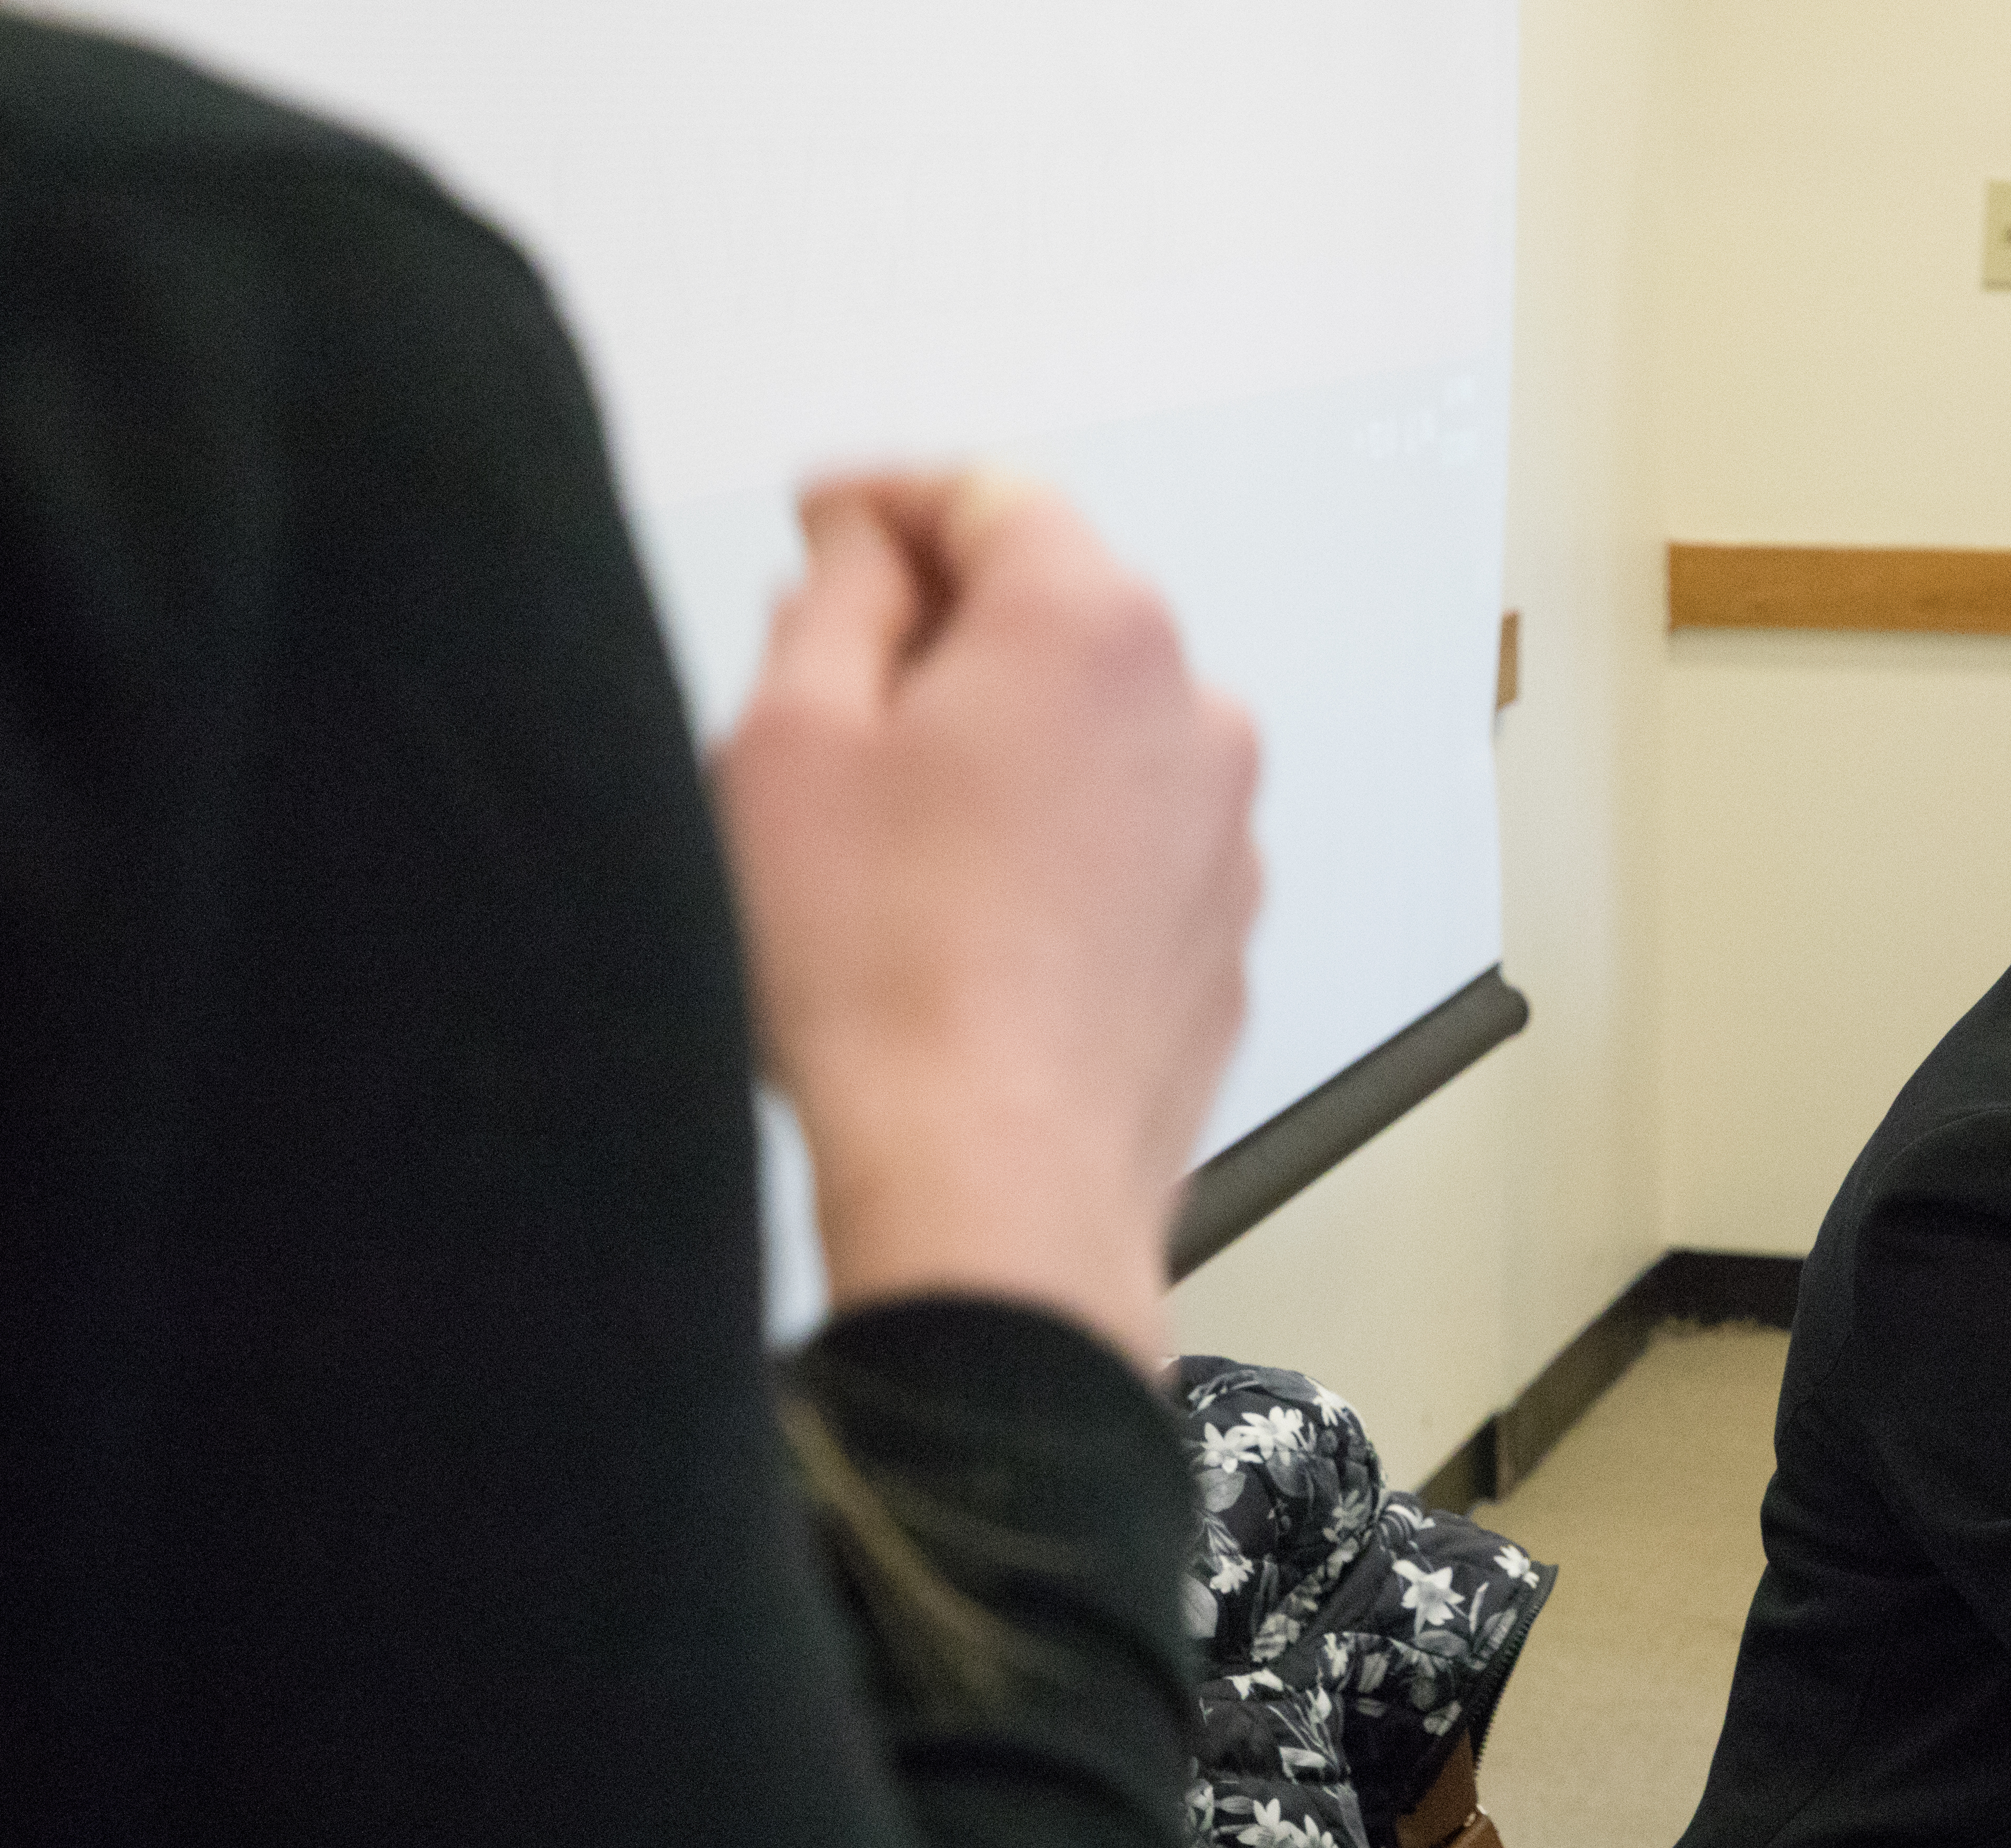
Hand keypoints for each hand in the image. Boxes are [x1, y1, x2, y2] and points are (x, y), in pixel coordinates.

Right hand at [711, 471, 1260, 1364]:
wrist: (990, 1190)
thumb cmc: (878, 977)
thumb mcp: (786, 739)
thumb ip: (832, 599)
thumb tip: (864, 550)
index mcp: (1092, 625)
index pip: (985, 494)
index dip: (881, 504)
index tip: (816, 528)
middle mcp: (1194, 712)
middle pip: (1054, 613)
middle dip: (939, 632)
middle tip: (821, 698)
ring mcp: (1224, 834)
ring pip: (1093, 736)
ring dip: (999, 750)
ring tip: (885, 844)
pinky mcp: (1219, 939)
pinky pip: (1125, 846)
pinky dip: (1052, 850)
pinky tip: (960, 926)